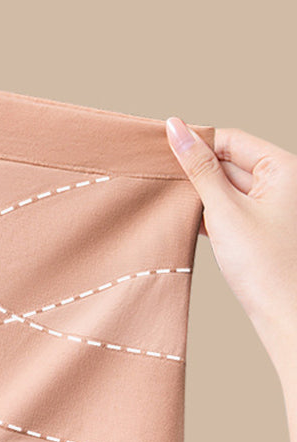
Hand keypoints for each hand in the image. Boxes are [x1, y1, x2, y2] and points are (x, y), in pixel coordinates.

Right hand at [166, 117, 296, 378]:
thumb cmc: (264, 265)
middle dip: (194, 169)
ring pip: (223, 186)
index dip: (195, 142)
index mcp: (283, 168)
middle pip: (226, 161)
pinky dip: (204, 212)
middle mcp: (280, 183)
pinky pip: (225, 208)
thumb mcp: (224, 210)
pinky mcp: (256, 228)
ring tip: (167, 199)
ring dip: (197, 192)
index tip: (160, 148)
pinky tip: (184, 219)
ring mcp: (269, 206)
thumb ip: (198, 168)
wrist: (282, 314)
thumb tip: (175, 127)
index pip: (230, 139)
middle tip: (157, 174)